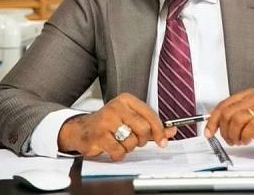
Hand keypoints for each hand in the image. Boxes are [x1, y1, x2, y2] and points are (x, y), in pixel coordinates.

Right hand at [57, 93, 176, 160]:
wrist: (82, 129)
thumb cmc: (109, 123)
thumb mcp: (131, 119)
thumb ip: (151, 125)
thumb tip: (170, 131)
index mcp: (126, 100)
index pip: (150, 114)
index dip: (159, 130)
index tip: (163, 141)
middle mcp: (116, 107)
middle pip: (143, 129)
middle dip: (142, 140)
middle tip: (134, 140)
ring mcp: (106, 120)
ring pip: (132, 142)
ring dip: (128, 147)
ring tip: (119, 141)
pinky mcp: (99, 135)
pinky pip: (119, 151)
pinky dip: (118, 154)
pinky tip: (112, 147)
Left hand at [204, 89, 253, 150]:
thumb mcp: (252, 115)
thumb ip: (235, 116)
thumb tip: (215, 123)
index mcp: (248, 94)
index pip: (223, 105)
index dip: (212, 120)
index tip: (208, 132)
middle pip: (227, 113)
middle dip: (224, 130)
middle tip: (229, 139)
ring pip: (236, 120)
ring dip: (234, 135)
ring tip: (239, 141)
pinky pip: (250, 127)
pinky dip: (245, 136)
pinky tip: (247, 140)